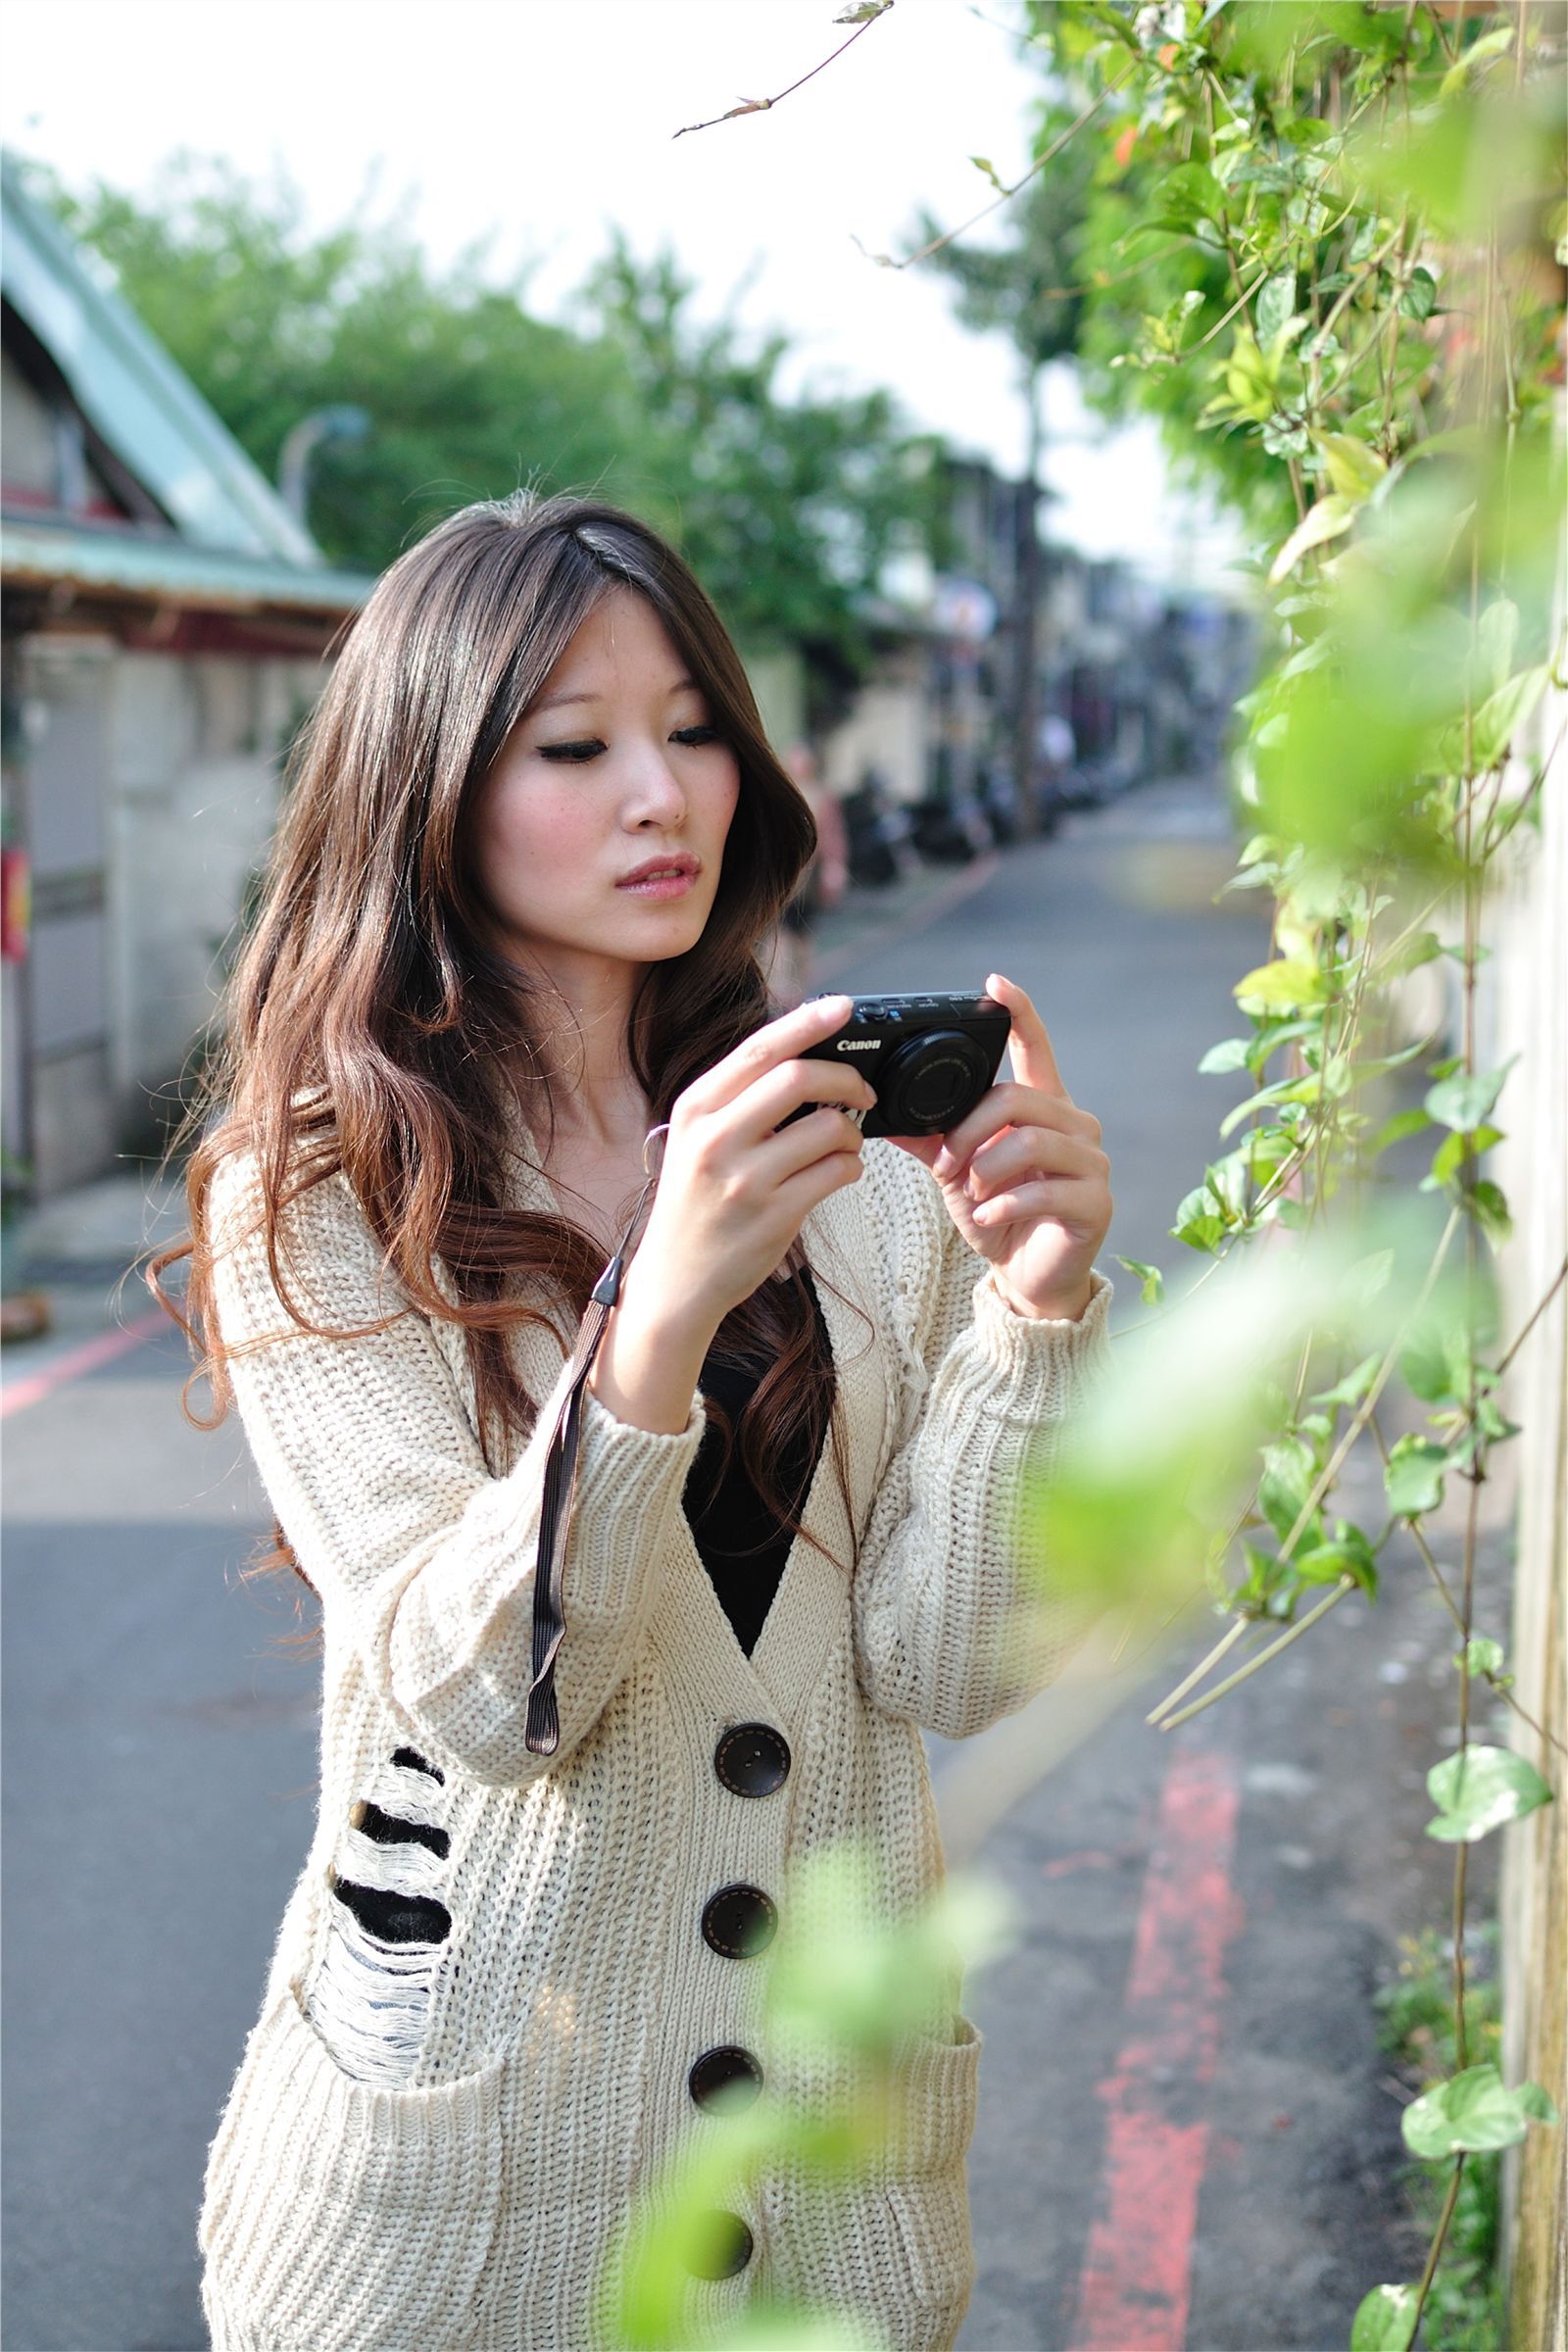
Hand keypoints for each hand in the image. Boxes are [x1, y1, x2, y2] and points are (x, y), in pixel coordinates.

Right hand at [631, 993, 875, 1343]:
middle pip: (798, 1078)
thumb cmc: (695, 1204)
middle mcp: (714, 1138)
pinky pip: (836, 1173)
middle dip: (846, 1078)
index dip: (808, 1022)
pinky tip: (840, 1173)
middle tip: (864, 1092)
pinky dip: (851, 1167)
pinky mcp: (772, 1216)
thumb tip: (803, 1053)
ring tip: (845, 1144)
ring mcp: (743, 1179)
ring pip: (828, 1128)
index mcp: (696, 1108)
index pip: (759, 1049)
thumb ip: (740, 1099)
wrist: (675, 1279)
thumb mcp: (697, 1140)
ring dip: (853, 1133)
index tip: (844, 1007)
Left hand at [885, 972, 1110, 1320]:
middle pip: (1016, 1098)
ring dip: (985, 1169)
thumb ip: (932, 1139)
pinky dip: (1004, 1204)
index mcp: (1043, 1107)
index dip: (1020, 1013)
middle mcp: (1075, 1125)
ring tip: (972, 1196)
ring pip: (1028, 1141)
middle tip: (948, 1164)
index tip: (995, 984)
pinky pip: (1044, 1189)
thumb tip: (884, 1114)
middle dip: (969, 1131)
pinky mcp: (1096, 1202)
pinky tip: (987, 1218)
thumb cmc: (998, 1215)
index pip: (1036, 1048)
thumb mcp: (957, 1173)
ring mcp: (1092, 1163)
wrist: (1027, 1277)